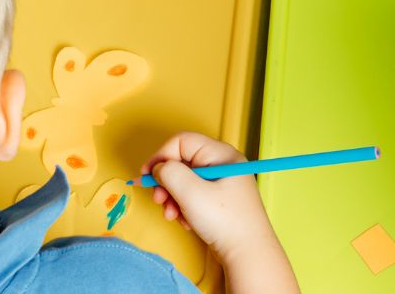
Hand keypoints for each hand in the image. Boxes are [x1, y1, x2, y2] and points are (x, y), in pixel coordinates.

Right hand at [142, 132, 277, 258]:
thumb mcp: (191, 193)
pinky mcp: (219, 200)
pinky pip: (193, 195)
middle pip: (182, 162)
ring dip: (173, 198)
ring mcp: (222, 183)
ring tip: (172, 215)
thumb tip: (159, 168)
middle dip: (166, 181)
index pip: (182, 141)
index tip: (147, 175)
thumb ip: (169, 173)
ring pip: (185, 181)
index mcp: (221, 155)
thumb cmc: (226, 222)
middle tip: (158, 199)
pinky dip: (184, 207)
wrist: (247, 254)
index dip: (161, 155)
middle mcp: (223, 164)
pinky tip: (186, 222)